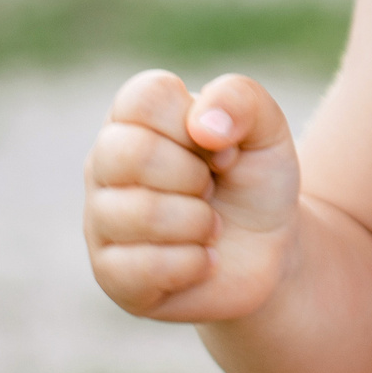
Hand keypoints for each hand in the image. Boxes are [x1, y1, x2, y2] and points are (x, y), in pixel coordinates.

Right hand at [83, 69, 300, 322]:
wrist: (271, 249)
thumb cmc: (255, 179)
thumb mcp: (265, 127)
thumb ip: (239, 98)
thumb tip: (202, 124)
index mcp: (135, 119)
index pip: (143, 98)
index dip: (193, 123)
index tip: (222, 146)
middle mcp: (105, 165)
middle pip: (130, 153)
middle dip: (193, 175)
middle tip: (211, 189)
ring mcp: (101, 221)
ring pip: (138, 213)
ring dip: (198, 222)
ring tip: (211, 226)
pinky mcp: (110, 275)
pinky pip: (142, 267)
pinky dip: (193, 263)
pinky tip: (202, 260)